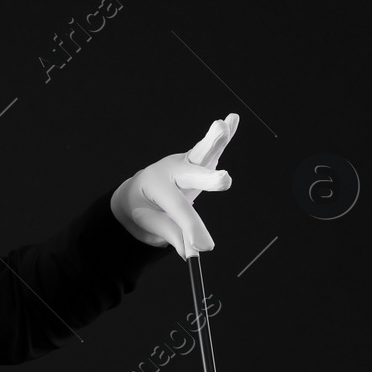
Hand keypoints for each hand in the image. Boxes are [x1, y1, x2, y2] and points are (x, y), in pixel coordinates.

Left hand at [110, 113, 239, 259]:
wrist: (138, 192)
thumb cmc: (146, 211)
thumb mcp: (152, 227)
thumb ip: (174, 237)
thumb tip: (194, 251)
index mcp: (155, 186)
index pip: (179, 209)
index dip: (192, 229)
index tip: (204, 248)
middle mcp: (170, 170)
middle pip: (191, 175)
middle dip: (208, 179)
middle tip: (224, 180)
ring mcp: (185, 162)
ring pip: (201, 152)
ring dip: (214, 141)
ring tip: (221, 126)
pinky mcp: (198, 160)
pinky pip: (211, 147)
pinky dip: (226, 134)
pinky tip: (233, 119)